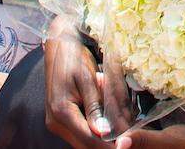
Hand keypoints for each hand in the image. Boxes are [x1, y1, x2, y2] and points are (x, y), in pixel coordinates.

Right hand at [40, 19, 128, 146]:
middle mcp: (55, 123)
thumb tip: (104, 133)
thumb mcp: (87, 79)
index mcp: (62, 112)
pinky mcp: (60, 121)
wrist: (58, 46)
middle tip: (128, 136)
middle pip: (85, 145)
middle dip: (107, 143)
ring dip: (102, 139)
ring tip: (122, 128)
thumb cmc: (74, 58)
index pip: (89, 139)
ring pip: (83, 141)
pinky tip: (109, 122)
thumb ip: (95, 107)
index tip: (127, 145)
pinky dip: (95, 131)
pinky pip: (80, 133)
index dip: (109, 146)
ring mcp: (56, 124)